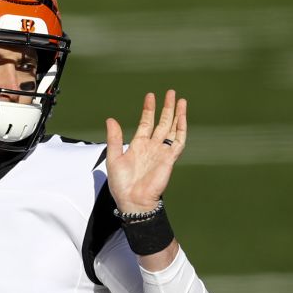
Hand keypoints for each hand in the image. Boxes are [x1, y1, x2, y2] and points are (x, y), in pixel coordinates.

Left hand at [104, 90, 187, 213]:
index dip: (149, 109)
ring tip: (180, 100)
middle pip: (162, 123)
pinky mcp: (169, 159)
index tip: (150, 96)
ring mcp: (161, 152)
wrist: (132, 200)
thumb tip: (110, 119)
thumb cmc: (121, 184)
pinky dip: (181, 129)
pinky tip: (182, 117)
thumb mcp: (114, 157)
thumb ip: (114, 138)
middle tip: (171, 92)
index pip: (146, 122)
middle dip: (166, 108)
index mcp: (138, 145)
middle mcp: (152, 147)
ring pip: (172, 129)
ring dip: (176, 115)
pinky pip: (178, 142)